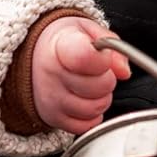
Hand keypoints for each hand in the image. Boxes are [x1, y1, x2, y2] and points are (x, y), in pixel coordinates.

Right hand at [30, 17, 130, 134]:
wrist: (33, 56)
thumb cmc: (64, 42)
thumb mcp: (88, 31)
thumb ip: (111, 46)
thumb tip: (123, 71)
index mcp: (60, 46)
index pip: (86, 58)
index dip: (104, 59)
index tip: (103, 56)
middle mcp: (52, 74)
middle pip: (100, 86)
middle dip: (108, 79)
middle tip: (98, 72)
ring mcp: (51, 98)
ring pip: (95, 109)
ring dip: (101, 98)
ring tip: (91, 86)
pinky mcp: (52, 118)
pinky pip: (86, 125)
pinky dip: (91, 116)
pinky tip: (84, 100)